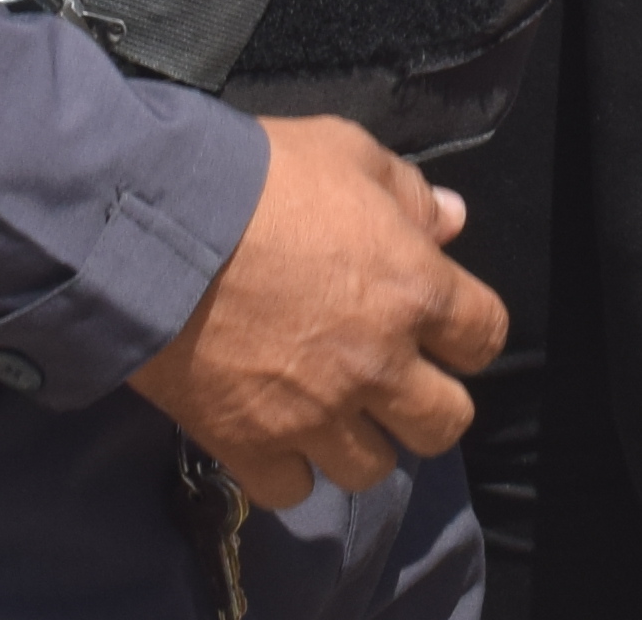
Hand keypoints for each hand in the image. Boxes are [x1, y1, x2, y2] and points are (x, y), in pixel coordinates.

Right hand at [125, 113, 502, 512]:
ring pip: (372, 469)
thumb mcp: (346, 151)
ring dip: (358, 440)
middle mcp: (378, 363)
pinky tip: (272, 433)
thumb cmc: (257, 177)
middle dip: (424, 402)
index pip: (485, 337)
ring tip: (329, 409)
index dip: (467, 332)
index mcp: (414, 288)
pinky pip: (292, 490)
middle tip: (390, 378)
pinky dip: (286, 468)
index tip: (441, 326)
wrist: (156, 225)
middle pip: (444, 423)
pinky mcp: (251, 444)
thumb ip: (408, 192)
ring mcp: (316, 413)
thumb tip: (451, 220)